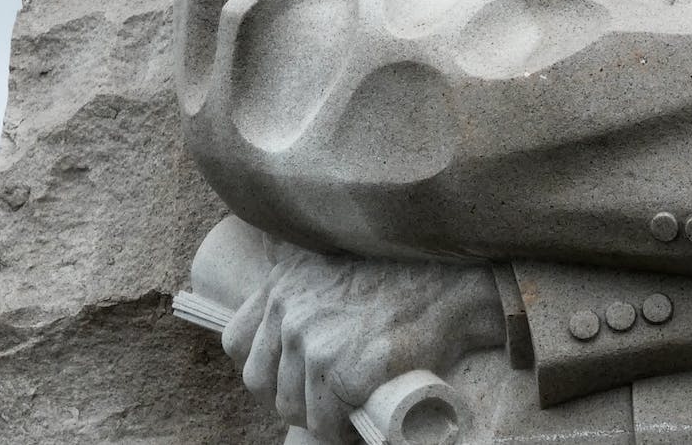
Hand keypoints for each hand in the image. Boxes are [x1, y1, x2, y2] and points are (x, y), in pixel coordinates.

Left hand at [222, 248, 505, 441]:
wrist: (453, 287)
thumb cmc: (405, 279)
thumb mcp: (335, 263)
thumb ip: (302, 281)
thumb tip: (283, 301)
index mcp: (282, 282)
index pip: (238, 343)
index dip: (267, 365)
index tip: (296, 373)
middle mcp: (289, 309)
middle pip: (262, 382)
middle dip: (293, 396)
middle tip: (330, 396)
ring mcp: (313, 339)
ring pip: (293, 408)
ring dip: (320, 415)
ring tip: (350, 406)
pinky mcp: (341, 369)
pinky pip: (326, 422)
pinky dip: (343, 428)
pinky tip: (363, 414)